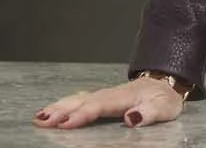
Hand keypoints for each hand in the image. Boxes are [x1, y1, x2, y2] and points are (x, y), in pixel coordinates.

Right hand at [33, 77, 185, 129]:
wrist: (166, 82)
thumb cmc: (164, 98)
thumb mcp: (164, 108)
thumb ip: (149, 113)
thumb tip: (131, 118)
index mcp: (123, 97)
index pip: (98, 105)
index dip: (81, 115)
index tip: (64, 124)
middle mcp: (110, 94)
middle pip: (81, 101)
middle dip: (61, 110)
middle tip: (41, 121)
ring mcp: (104, 94)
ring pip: (77, 98)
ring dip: (58, 106)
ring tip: (39, 116)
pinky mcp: (102, 98)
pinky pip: (79, 99)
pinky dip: (64, 104)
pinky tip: (52, 110)